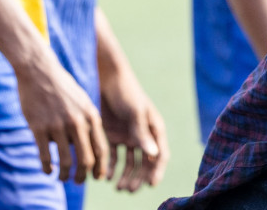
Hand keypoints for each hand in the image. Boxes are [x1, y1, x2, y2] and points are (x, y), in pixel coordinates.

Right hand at [14, 49, 108, 184]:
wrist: (39, 69)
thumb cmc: (61, 86)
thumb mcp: (83, 101)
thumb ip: (89, 123)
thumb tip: (92, 148)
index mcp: (90, 116)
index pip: (101, 150)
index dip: (100, 168)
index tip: (96, 177)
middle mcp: (77, 122)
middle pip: (86, 160)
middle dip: (83, 176)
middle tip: (78, 181)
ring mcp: (57, 125)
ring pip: (66, 161)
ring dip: (64, 175)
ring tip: (62, 177)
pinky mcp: (39, 127)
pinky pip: (45, 155)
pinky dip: (47, 168)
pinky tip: (47, 170)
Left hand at [99, 68, 167, 191]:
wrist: (106, 76)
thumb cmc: (125, 91)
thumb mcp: (135, 112)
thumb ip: (142, 133)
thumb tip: (153, 156)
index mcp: (154, 129)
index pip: (160, 155)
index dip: (157, 171)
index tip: (150, 184)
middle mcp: (143, 136)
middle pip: (144, 163)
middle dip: (138, 178)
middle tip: (129, 189)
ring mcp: (127, 136)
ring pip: (129, 163)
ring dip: (125, 176)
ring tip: (118, 187)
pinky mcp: (112, 135)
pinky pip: (113, 156)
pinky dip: (111, 166)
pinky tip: (105, 176)